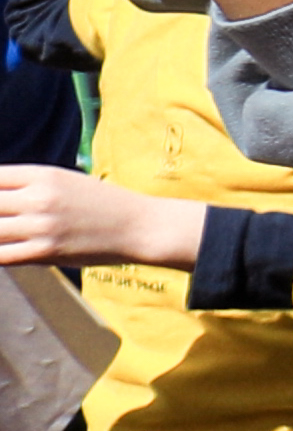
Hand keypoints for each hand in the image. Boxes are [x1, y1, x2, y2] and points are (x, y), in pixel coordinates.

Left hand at [0, 167, 200, 275]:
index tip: (2, 202)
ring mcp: (41, 225)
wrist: (140, 227)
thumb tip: (0, 197)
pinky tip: (6, 251)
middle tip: (6, 220)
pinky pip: (2, 256)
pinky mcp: (46, 252)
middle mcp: (39, 197)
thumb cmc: (104, 204)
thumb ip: (30, 186)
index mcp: (43, 175)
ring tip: (7, 234)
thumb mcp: (66, 181)